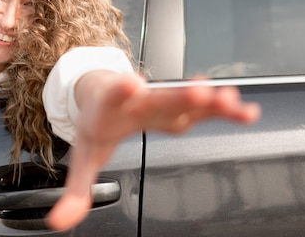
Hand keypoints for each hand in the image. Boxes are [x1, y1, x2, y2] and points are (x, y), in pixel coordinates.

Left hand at [46, 70, 260, 230]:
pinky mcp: (178, 104)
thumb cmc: (95, 125)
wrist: (101, 93)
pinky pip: (203, 107)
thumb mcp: (83, 158)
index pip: (112, 99)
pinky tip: (245, 113)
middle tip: (199, 92)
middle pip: (158, 98)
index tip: (129, 83)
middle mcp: (138, 100)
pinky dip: (224, 111)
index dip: (121, 91)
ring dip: (207, 101)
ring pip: (185, 99)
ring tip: (229, 101)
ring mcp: (160, 101)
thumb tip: (59, 222)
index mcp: (108, 110)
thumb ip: (75, 191)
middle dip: (178, 96)